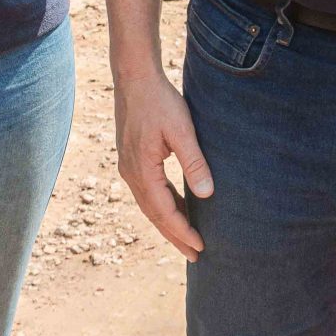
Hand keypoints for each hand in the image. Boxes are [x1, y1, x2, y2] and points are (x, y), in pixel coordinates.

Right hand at [114, 65, 213, 261]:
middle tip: (195, 255)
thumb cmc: (160, 101)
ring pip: (150, 205)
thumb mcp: (182, 130)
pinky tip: (177, 208)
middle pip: (154, 215)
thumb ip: (194, 162)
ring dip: (168, 223)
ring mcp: (128, 168)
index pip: (164, 212)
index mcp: (142, 171)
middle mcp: (131, 175)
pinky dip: (163, 205)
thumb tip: (207, 194)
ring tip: (187, 238)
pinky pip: (148, 192)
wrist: (135, 79)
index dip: (182, 232)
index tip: (200, 247)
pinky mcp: (132, 161)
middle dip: (175, 235)